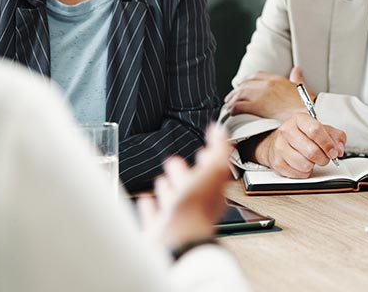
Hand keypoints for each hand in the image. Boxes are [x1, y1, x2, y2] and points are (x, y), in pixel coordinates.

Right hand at [136, 124, 232, 250]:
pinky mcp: (158, 230)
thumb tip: (221, 129)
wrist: (177, 238)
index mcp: (211, 191)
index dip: (208, 160)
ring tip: (163, 180)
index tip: (204, 150)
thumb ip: (219, 148)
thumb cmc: (195, 208)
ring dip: (167, 190)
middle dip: (182, 173)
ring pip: (172, 201)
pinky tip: (146, 201)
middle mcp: (195, 205)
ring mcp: (175, 218)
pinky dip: (149, 208)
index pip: (211, 172)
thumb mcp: (214, 168)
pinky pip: (153, 216)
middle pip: (189, 186)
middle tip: (176, 163)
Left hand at [224, 66, 312, 119]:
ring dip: (232, 99)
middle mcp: (267, 84)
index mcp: (277, 79)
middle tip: (231, 96)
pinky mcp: (258, 106)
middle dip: (236, 90)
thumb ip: (297, 77)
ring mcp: (261, 95)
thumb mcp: (302, 86)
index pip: (257, 76)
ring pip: (240, 94)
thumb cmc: (307, 104)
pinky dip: (233, 109)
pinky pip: (240, 106)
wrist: (307, 114)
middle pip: (245, 84)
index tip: (241, 83)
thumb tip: (297, 69)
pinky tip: (231, 112)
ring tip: (228, 105)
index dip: (247, 80)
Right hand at [252, 112, 345, 177]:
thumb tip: (339, 149)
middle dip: (323, 158)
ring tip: (312, 160)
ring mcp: (280, 147)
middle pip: (311, 151)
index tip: (334, 151)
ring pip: (305, 164)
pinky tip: (303, 164)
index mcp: (299, 119)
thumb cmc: (303, 135)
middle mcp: (286, 131)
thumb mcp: (322, 129)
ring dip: (313, 165)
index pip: (315, 130)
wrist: (280, 141)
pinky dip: (305, 172)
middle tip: (325, 158)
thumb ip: (335, 136)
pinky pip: (298, 174)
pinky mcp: (277, 162)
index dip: (328, 144)